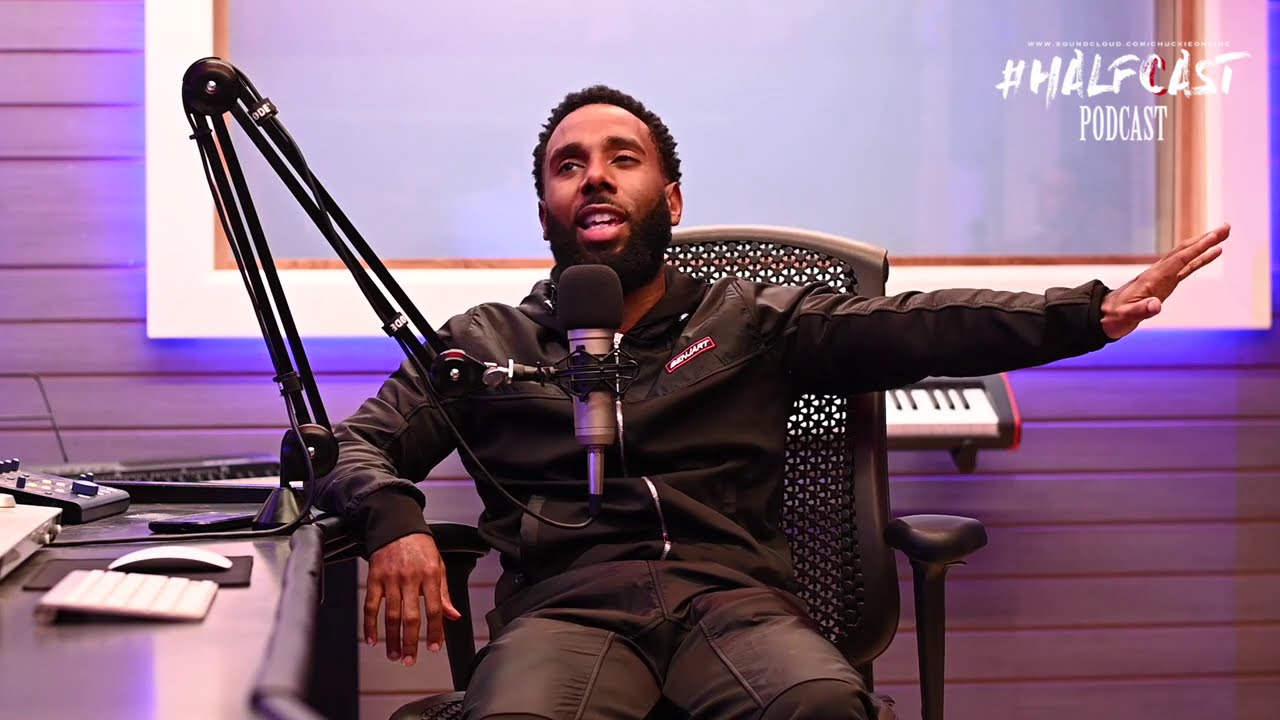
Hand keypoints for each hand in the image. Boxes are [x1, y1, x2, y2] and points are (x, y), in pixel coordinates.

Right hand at [364, 533, 460, 666]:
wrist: (396, 525)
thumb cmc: (420, 546)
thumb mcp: (439, 565)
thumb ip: (444, 593)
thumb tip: (453, 615)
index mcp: (430, 575)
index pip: (435, 609)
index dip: (435, 631)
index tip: (434, 647)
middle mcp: (410, 578)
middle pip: (411, 616)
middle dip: (410, 642)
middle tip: (409, 660)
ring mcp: (391, 579)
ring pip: (390, 615)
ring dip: (391, 639)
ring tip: (393, 655)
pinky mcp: (374, 578)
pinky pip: (370, 605)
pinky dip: (369, 624)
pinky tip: (371, 639)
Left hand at [1100, 222, 1229, 339]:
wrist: (1105, 316)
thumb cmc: (1115, 316)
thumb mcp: (1127, 315)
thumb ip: (1142, 310)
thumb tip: (1157, 305)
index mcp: (1153, 278)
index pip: (1180, 259)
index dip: (1198, 248)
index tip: (1215, 237)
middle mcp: (1159, 272)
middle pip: (1186, 251)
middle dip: (1206, 240)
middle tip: (1226, 227)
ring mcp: (1163, 277)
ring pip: (1187, 256)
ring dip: (1205, 246)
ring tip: (1223, 235)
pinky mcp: (1165, 283)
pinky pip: (1186, 268)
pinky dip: (1200, 260)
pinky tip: (1213, 254)